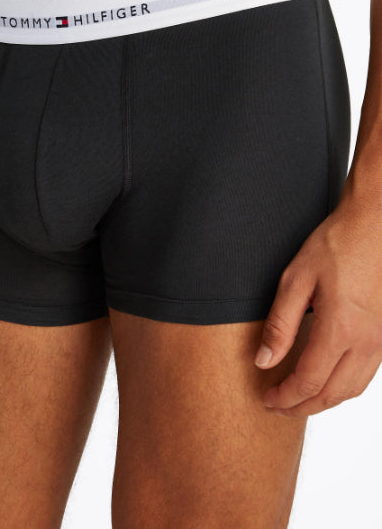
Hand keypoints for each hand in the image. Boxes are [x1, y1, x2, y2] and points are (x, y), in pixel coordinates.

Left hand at [253, 189, 381, 416]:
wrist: (375, 226)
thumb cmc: (336, 245)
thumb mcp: (296, 279)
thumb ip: (280, 324)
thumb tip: (264, 361)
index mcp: (341, 329)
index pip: (308, 381)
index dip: (285, 397)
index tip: (265, 398)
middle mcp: (366, 341)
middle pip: (332, 394)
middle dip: (301, 407)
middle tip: (276, 406)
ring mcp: (380, 340)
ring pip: (352, 389)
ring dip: (323, 401)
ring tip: (297, 399)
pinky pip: (365, 375)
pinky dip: (342, 387)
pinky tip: (325, 380)